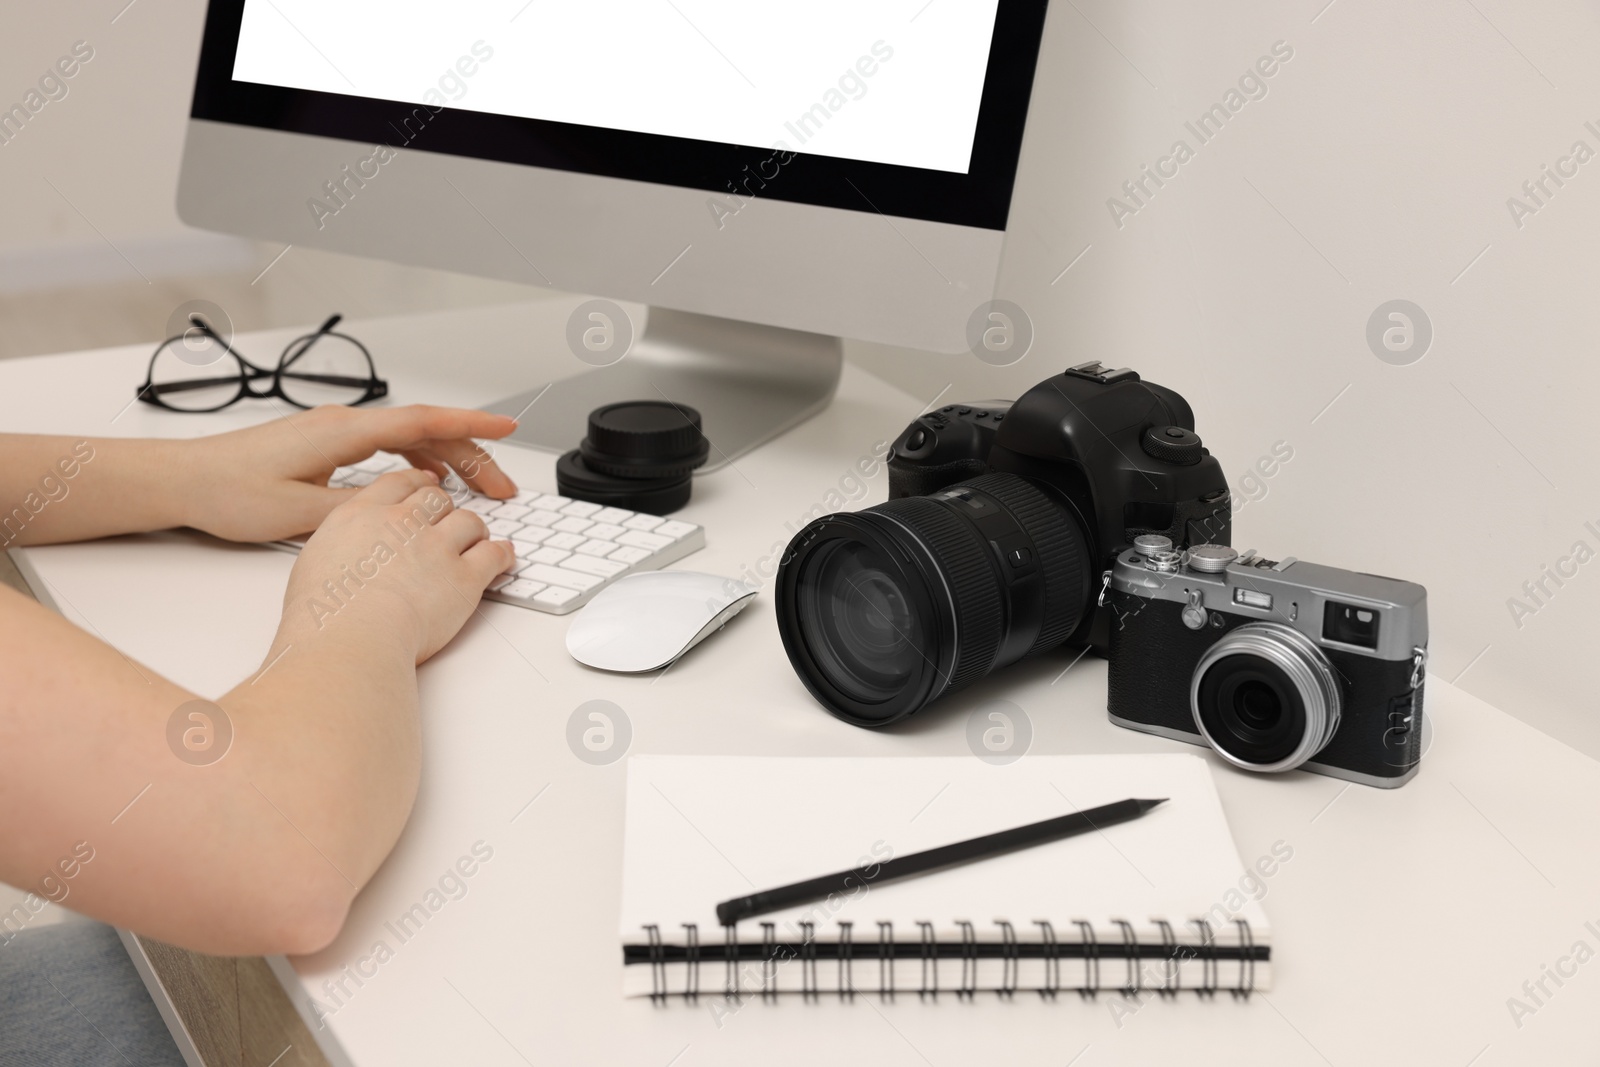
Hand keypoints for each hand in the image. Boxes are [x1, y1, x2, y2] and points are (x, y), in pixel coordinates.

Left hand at [176, 405, 519, 541]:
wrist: (184, 481)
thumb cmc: (230, 492)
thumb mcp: (303, 513)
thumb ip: (361, 508)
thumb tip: (407, 507)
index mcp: (343, 432)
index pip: (423, 422)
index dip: (471, 425)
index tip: (507, 429)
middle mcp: (342, 425)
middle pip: (425, 431)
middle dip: (471, 456)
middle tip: (501, 487)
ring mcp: (334, 433)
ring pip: (408, 439)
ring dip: (446, 461)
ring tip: (473, 490)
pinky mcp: (325, 445)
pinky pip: (386, 447)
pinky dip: (416, 462)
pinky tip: (425, 483)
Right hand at [278, 468, 516, 662]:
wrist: (349, 639)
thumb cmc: (324, 616)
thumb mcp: (314, 564)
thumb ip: (339, 548)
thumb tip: (347, 556)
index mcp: (360, 516)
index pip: (397, 484)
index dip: (417, 485)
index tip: (424, 488)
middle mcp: (401, 523)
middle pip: (436, 499)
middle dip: (445, 510)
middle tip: (448, 524)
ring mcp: (436, 547)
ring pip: (468, 521)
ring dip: (474, 531)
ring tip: (475, 543)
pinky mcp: (463, 577)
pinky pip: (493, 555)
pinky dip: (501, 555)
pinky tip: (503, 558)